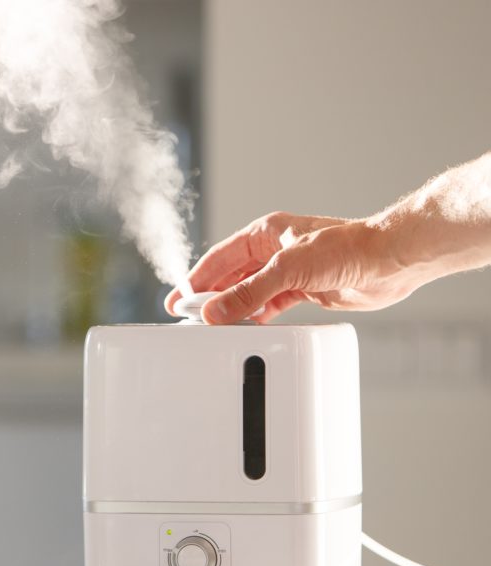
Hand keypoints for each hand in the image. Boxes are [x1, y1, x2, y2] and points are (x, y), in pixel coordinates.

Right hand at [164, 211, 420, 323]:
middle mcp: (274, 251)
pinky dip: (256, 317)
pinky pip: (270, 306)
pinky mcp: (305, 290)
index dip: (197, 279)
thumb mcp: (288, 270)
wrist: (391, 261)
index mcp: (265, 234)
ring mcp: (290, 271)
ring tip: (214, 325)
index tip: (179, 299)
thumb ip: (249, 293)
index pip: (219, 258)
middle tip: (189, 316)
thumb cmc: (348, 247)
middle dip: (211, 296)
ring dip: (233, 308)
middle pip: (232, 277)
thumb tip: (215, 311)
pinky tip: (246, 327)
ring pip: (250, 292)